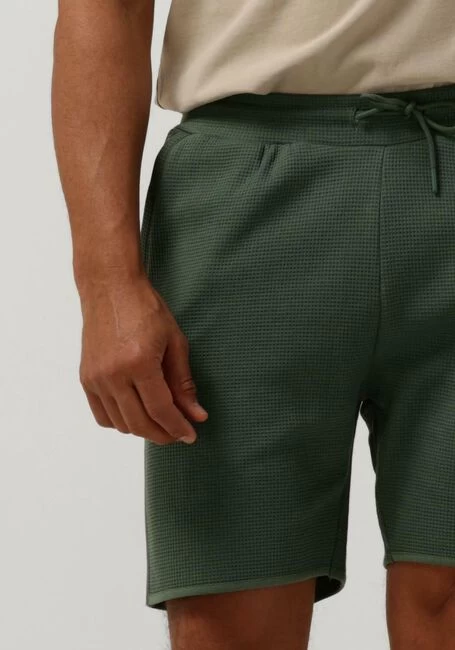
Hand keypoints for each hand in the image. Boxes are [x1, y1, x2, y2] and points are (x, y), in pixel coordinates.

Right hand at [78, 272, 207, 443]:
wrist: (111, 289)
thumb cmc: (146, 309)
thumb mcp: (175, 342)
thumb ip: (184, 383)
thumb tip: (196, 415)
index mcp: (139, 363)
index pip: (160, 410)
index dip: (177, 428)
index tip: (190, 436)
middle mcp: (113, 374)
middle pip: (139, 423)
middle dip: (162, 434)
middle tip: (178, 433)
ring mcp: (95, 378)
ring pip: (120, 424)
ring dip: (143, 430)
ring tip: (160, 423)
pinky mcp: (86, 378)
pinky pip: (102, 415)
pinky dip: (121, 422)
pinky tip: (137, 414)